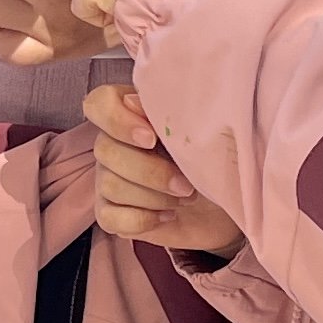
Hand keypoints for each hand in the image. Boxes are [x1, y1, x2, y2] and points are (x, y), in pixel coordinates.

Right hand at [87, 80, 242, 261]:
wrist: (224, 201)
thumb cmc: (209, 158)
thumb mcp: (199, 132)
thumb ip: (169, 114)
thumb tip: (134, 102)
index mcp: (129, 115)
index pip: (99, 104)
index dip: (117, 120)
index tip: (151, 138)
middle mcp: (112, 145)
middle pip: (105, 150)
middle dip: (150, 171)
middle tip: (185, 183)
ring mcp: (107, 180)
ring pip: (110, 185)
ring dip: (154, 196)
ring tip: (185, 198)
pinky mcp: (110, 214)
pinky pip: (110, 218)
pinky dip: (143, 219)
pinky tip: (168, 215)